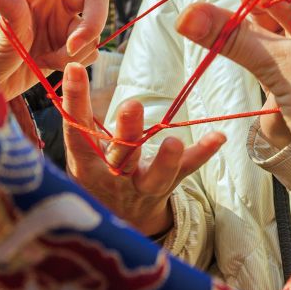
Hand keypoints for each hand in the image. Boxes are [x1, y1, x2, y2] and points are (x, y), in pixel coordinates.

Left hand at [0, 0, 109, 100]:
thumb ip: (6, 11)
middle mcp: (56, 4)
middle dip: (94, 21)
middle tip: (74, 46)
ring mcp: (64, 27)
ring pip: (95, 31)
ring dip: (78, 50)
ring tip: (48, 61)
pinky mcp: (69, 50)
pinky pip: (91, 52)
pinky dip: (77, 64)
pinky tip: (51, 68)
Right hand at [61, 64, 224, 237]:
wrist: (115, 222)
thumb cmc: (95, 174)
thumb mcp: (81, 153)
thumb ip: (78, 119)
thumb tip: (72, 67)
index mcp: (86, 165)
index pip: (77, 131)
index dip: (74, 101)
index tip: (74, 69)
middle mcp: (113, 179)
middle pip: (120, 157)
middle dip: (126, 132)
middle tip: (132, 105)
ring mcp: (141, 188)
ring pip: (155, 177)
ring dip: (165, 160)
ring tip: (174, 142)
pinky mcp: (167, 187)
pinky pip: (187, 171)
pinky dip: (203, 153)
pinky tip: (218, 137)